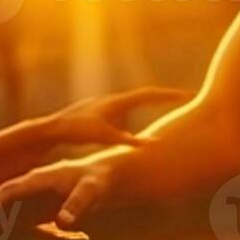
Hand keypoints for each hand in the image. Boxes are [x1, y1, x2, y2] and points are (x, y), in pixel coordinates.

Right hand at [0, 158, 114, 239]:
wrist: (101, 178)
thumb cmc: (97, 182)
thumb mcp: (92, 191)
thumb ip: (77, 205)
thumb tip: (63, 223)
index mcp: (37, 178)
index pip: (7, 191)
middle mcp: (27, 187)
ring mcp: (28, 198)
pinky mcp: (31, 210)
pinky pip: (8, 221)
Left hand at [41, 86, 190, 147]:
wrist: (52, 128)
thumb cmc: (77, 130)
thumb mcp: (105, 136)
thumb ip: (128, 140)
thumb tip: (152, 144)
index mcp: (118, 102)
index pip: (150, 95)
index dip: (169, 95)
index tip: (187, 95)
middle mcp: (114, 101)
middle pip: (146, 96)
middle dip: (165, 98)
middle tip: (185, 99)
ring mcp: (108, 107)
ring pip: (135, 104)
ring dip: (152, 104)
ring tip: (170, 106)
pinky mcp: (102, 115)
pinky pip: (126, 113)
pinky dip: (138, 116)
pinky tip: (140, 126)